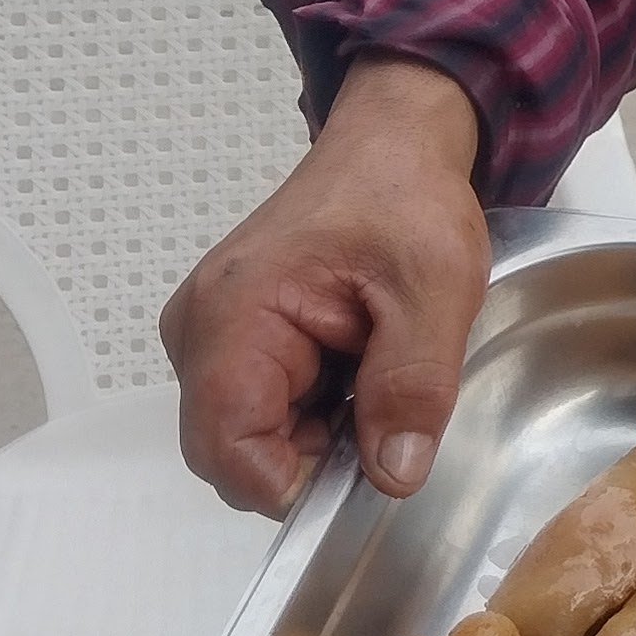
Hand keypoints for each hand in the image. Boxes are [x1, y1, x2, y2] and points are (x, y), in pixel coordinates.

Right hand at [160, 56, 489, 518]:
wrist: (391, 150)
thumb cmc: (402, 199)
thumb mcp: (434, 290)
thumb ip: (413, 386)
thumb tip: (393, 474)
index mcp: (234, 316)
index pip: (228, 450)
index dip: (295, 484)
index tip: (364, 469)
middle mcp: (201, 333)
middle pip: (232, 454)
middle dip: (310, 460)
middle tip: (382, 415)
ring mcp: (211, 339)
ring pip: (251, 439)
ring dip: (317, 436)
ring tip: (372, 375)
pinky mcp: (233, 343)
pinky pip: (262, 412)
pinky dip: (314, 414)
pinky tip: (355, 371)